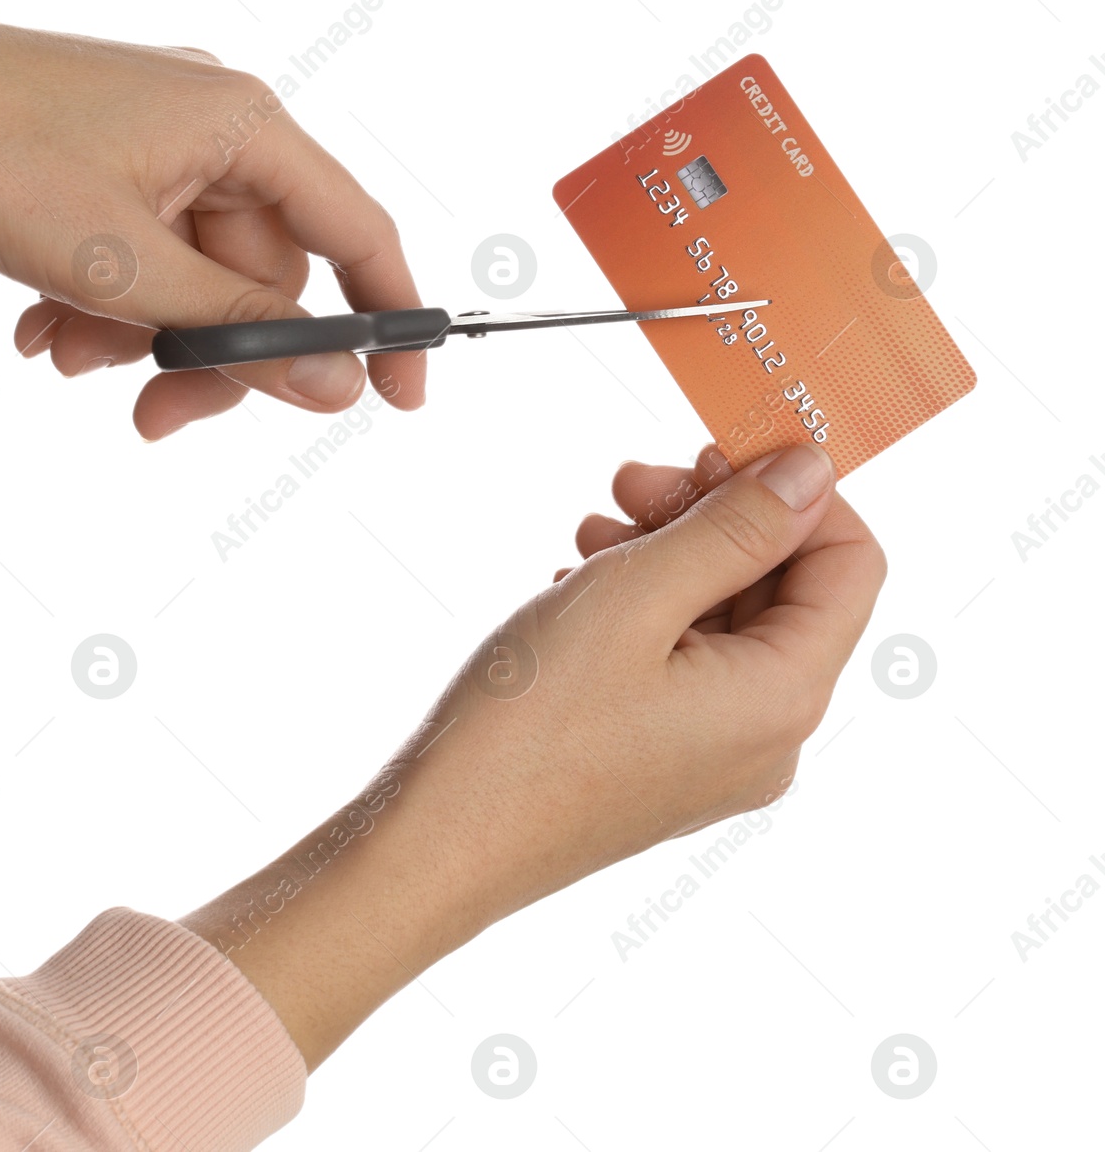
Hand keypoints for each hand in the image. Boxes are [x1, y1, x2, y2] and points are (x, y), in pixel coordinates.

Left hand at [0, 11, 426, 437]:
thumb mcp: (125, 267)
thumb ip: (240, 329)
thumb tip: (339, 382)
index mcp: (242, 124)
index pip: (355, 232)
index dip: (387, 320)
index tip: (399, 399)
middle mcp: (211, 122)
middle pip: (262, 273)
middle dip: (205, 351)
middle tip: (157, 421)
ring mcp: (153, 138)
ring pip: (190, 272)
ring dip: (138, 334)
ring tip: (61, 357)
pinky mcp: (101, 157)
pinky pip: (139, 250)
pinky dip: (102, 302)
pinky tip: (38, 327)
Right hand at [183, 441, 886, 1067]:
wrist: (437, 843)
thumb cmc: (526, 727)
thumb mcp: (634, 596)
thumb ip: (735, 527)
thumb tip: (812, 470)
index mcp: (783, 698)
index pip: (851, 563)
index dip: (798, 491)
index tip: (716, 446)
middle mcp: (768, 739)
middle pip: (784, 589)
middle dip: (713, 515)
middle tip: (631, 480)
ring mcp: (714, 758)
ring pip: (725, 620)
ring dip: (668, 554)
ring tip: (591, 531)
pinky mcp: (662, 763)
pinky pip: (684, 663)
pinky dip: (643, 607)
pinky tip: (580, 583)